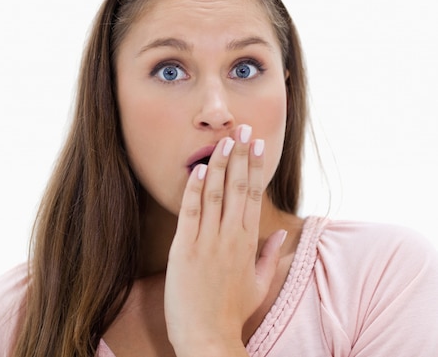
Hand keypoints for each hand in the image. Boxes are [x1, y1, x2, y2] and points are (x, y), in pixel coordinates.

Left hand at [164, 124, 286, 355]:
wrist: (208, 337)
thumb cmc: (231, 312)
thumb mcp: (258, 285)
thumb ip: (270, 257)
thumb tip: (282, 236)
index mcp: (248, 243)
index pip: (254, 195)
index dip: (255, 167)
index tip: (257, 144)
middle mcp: (230, 237)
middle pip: (238, 188)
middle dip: (241, 156)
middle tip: (244, 129)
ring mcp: (207, 241)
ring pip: (216, 194)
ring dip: (220, 165)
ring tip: (224, 140)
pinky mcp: (185, 248)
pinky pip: (191, 212)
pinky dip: (195, 189)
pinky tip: (199, 169)